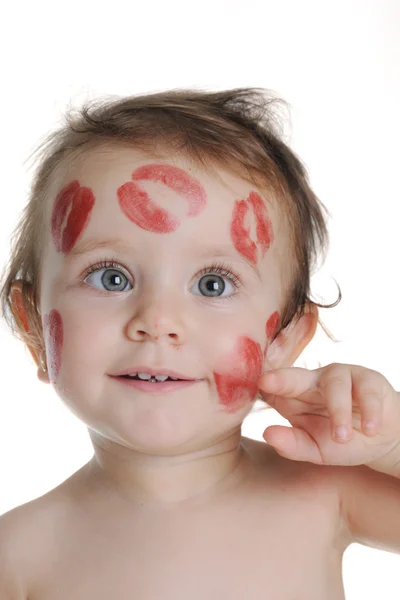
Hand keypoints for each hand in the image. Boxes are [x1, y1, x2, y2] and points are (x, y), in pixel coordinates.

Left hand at [258, 363, 399, 467]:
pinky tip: (370, 428)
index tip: (252, 387)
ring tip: (341, 436)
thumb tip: (268, 434)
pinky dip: (369, 410)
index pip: (276, 389)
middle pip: (297, 377)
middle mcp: (315, 381)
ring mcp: (342, 376)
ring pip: (335, 385)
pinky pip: (367, 391)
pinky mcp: (368, 380)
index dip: (265, 387)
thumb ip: (292, 444)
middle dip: (283, 379)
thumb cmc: (340, 441)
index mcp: (295, 395)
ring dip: (338, 410)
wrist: (381, 438)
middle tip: (268, 382)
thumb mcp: (315, 450)